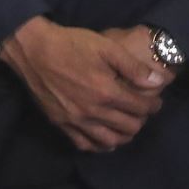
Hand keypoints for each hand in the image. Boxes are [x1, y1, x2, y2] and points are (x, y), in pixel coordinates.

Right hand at [0, 16, 168, 152]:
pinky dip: (99, 145)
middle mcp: (93, 111)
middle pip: (129, 127)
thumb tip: (157, 82)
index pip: (141, 108)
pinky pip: (84, 144)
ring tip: (125, 125)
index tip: (155, 101)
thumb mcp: (105, 46)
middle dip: (141, 119)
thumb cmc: (70, 44)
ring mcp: (75, 120)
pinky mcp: (60, 123)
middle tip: (140, 111)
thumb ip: (133, 67)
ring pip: (109, 141)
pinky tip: (103, 138)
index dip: (153, 105)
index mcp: (106, 92)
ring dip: (123, 135)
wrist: (31, 48)